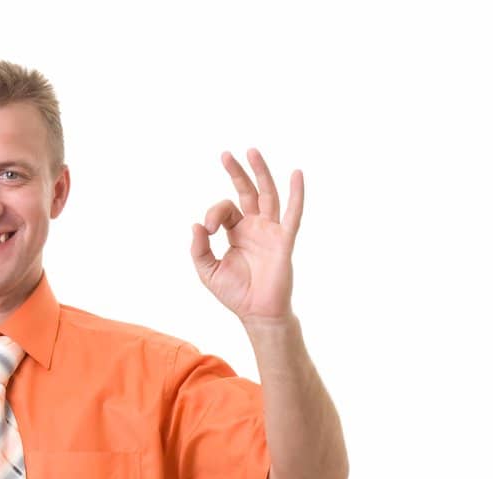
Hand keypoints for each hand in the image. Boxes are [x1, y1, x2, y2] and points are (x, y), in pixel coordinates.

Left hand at [190, 149, 302, 322]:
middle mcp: (255, 226)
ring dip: (261, 173)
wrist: (257, 313)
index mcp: (238, 231)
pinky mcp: (284, 241)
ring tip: (252, 151)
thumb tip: (196, 224)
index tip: (207, 230)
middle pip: (248, 191)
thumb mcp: (208, 271)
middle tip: (225, 154)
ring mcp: (271, 231)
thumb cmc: (236, 294)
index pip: (225, 209)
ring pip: (268, 195)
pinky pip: (293, 215)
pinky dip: (296, 195)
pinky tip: (296, 174)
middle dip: (237, 172)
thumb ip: (198, 249)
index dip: (213, 214)